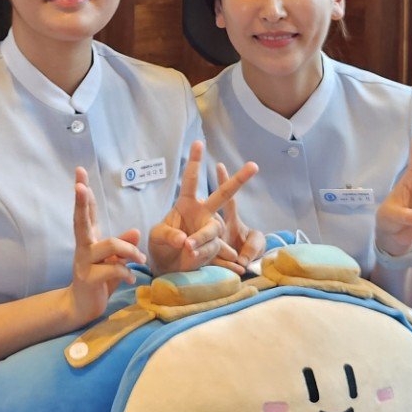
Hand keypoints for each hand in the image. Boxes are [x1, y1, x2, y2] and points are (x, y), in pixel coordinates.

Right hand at [66, 169, 141, 328]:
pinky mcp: (89, 279)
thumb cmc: (100, 280)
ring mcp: (83, 263)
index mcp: (88, 239)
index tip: (80, 172)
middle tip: (79, 186)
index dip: (83, 192)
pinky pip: (113, 268)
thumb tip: (136, 231)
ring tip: (140, 260)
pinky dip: (126, 272)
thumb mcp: (115, 260)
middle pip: (81, 220)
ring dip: (130, 251)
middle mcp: (83, 247)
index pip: (85, 211)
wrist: (83, 307)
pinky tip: (130, 278)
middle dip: (81, 202)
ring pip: (110, 245)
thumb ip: (124, 245)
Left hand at [148, 141, 258, 273]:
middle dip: (238, 179)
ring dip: (200, 239)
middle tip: (254, 165)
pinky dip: (202, 255)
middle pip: (223, 194)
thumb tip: (185, 240)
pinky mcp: (213, 247)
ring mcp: (209, 230)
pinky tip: (194, 258)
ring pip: (213, 229)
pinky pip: (213, 249)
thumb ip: (168, 235)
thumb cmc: (160, 246)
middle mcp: (202, 213)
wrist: (167, 268)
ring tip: (188, 249)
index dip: (194, 161)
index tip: (198, 143)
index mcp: (186, 204)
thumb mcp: (157, 237)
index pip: (190, 180)